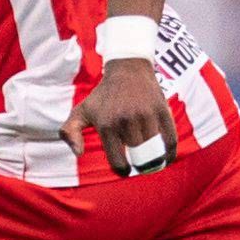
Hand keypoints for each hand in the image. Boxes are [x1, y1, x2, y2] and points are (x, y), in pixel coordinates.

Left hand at [63, 58, 178, 177]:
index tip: (124, 169)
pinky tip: (166, 158)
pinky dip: (170, 153)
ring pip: (154, 149)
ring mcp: (145, 115)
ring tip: (151, 159)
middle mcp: (126, 120)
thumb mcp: (81, 111)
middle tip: (139, 163)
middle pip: (138, 156)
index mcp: (106, 125)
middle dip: (138, 163)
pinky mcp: (162, 110)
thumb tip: (78, 153)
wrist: (127, 68)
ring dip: (154, 158)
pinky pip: (170, 140)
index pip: (118, 162)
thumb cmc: (103, 96)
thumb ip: (70, 132)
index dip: (122, 170)